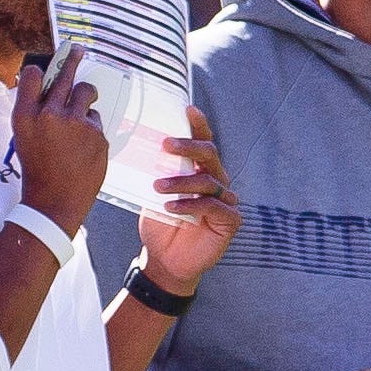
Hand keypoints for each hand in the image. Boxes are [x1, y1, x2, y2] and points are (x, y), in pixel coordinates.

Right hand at [11, 49, 107, 234]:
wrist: (55, 202)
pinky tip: (83, 145)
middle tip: (77, 48)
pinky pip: (96, 119)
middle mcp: (49, 114)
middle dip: (72, 57)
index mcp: (25, 116)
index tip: (46, 66)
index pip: (32, 75)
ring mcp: (76, 124)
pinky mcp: (96, 135)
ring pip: (87, 91)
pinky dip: (91, 128)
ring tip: (83, 104)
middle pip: (64, 74)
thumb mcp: (25, 137)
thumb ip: (34, 111)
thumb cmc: (38, 170)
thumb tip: (49, 86)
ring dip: (86, 94)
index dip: (40, 70)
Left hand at [137, 104, 237, 292]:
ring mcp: (225, 200)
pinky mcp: (230, 220)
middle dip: (188, 146)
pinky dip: (191, 204)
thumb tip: (140, 147)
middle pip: (209, 154)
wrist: (165, 262)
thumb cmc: (160, 226)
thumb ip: (156, 173)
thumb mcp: (153, 195)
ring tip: (158, 186)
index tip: (188, 109)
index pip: (202, 142)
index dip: (198, 125)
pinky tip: (172, 207)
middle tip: (166, 145)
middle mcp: (216, 181)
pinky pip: (213, 205)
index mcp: (199, 171)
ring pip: (208, 180)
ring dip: (181, 181)